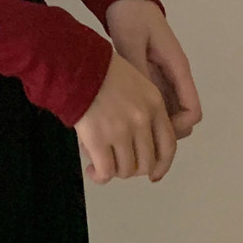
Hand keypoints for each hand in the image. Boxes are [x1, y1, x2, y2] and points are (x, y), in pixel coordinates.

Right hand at [74, 51, 176, 184]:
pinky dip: (100, 176)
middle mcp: (142, 120)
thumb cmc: (99, 68)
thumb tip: (139, 138)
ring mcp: (121, 131)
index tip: (153, 175)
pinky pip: (106, 171)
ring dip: (115, 173)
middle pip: (147, 162)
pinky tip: (92, 171)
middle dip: (133, 169)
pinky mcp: (98, 139)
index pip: (168, 145)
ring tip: (102, 166)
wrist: (74, 65)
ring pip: (126, 170)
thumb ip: (143, 106)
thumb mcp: (134, 80)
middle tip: (119, 164)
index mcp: (154, 104)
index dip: (161, 165)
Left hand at [105, 0, 202, 140]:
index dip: (179, 127)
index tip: (155, 132)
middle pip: (181, 117)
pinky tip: (123, 118)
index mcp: (178, 69)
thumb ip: (138, 71)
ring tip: (129, 133)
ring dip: (155, 125)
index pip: (192, 110)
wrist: (125, 0)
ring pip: (168, 113)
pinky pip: (155, 103)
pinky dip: (146, 113)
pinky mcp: (150, 77)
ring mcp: (163, 78)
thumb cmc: (131, 18)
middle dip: (166, 133)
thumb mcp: (132, 43)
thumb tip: (142, 102)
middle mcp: (175, 77)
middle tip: (138, 139)